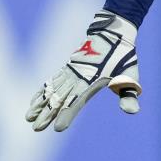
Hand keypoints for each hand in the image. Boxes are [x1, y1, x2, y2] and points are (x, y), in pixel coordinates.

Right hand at [26, 9, 141, 131]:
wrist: (113, 31)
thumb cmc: (123, 56)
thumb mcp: (129, 75)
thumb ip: (129, 94)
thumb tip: (133, 111)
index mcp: (93, 80)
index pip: (77, 100)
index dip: (68, 114)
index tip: (58, 128)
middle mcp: (78, 76)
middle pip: (60, 97)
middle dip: (48, 113)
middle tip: (36, 128)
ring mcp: (71, 70)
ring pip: (53, 90)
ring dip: (41, 104)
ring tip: (28, 117)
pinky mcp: (68, 67)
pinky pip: (52, 80)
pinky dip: (42, 91)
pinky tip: (34, 100)